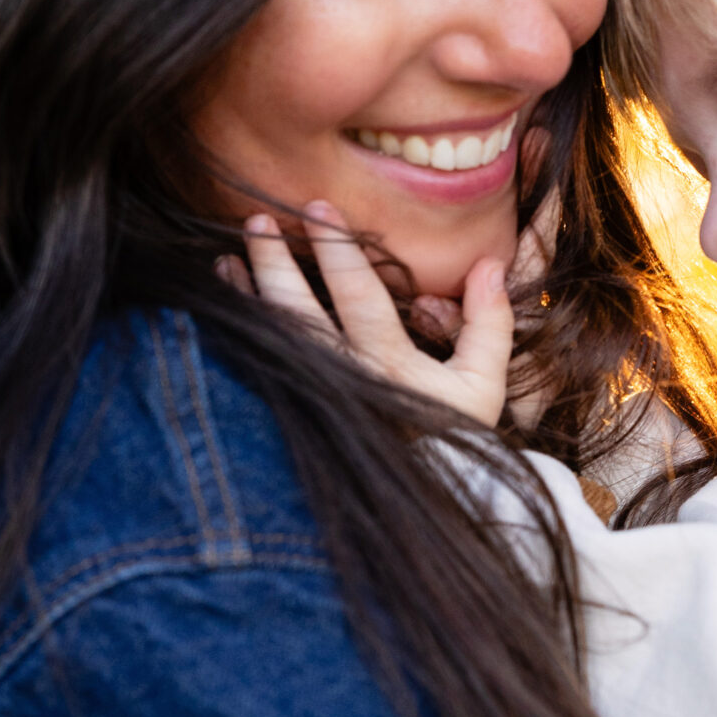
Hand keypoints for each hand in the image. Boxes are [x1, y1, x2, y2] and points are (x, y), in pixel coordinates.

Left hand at [221, 203, 512, 427]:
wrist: (418, 509)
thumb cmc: (453, 442)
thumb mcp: (483, 387)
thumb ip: (489, 324)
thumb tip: (489, 263)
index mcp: (390, 367)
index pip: (359, 296)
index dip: (339, 248)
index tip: (320, 207)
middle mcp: (343, 381)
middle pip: (299, 311)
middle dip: (277, 260)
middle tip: (259, 219)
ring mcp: (312, 400)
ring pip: (271, 336)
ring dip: (249, 290)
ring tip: (229, 251)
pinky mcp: (291, 415)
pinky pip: (258, 363)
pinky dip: (239, 325)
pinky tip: (227, 295)